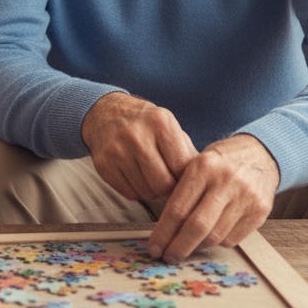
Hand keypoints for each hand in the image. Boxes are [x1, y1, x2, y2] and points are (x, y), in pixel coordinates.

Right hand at [81, 91, 197, 201]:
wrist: (106, 113)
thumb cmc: (145, 124)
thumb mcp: (169, 127)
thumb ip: (187, 153)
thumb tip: (203, 184)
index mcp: (160, 122)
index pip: (181, 167)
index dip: (186, 179)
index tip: (185, 180)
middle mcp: (136, 134)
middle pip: (163, 184)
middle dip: (169, 189)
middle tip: (169, 183)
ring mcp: (117, 150)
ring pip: (146, 192)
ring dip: (153, 191)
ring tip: (152, 177)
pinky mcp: (103, 165)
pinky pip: (129, 193)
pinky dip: (136, 190)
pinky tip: (136, 176)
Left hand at [147, 133, 279, 262]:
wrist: (259, 153)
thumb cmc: (219, 162)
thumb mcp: (196, 164)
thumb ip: (181, 191)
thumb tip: (161, 229)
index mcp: (204, 166)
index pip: (178, 208)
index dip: (163, 233)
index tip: (154, 247)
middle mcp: (226, 181)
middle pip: (197, 226)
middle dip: (178, 247)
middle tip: (167, 257)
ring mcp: (246, 197)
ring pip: (215, 236)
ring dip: (196, 247)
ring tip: (185, 247)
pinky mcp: (260, 212)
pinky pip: (232, 239)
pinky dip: (217, 242)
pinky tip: (209, 237)